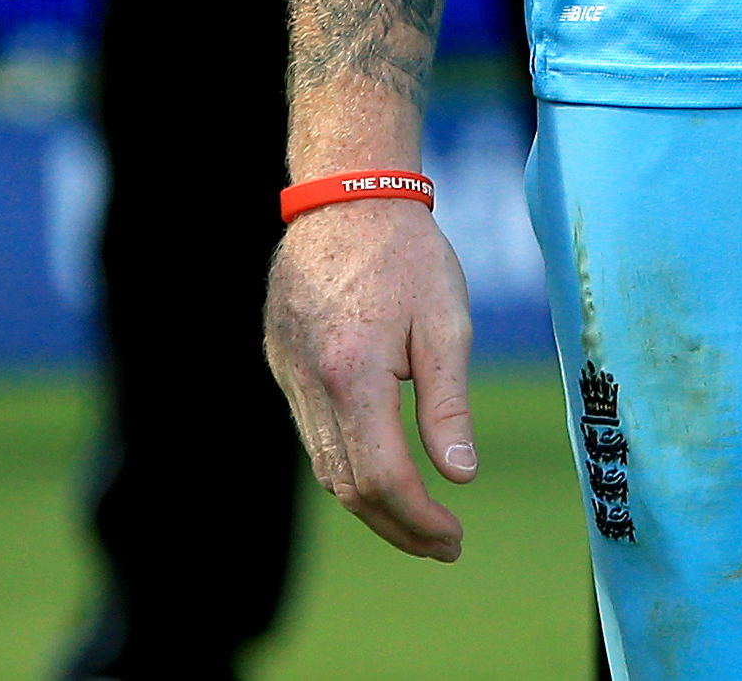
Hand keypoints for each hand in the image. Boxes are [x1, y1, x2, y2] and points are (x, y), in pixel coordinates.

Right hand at [266, 196, 480, 558]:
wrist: (346, 197)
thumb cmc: (408, 255)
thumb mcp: (447, 324)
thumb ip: (449, 405)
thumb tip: (460, 476)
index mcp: (354, 375)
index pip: (383, 478)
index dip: (419, 520)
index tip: (454, 537)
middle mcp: (311, 385)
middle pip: (348, 487)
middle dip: (397, 526)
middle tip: (443, 544)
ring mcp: (288, 377)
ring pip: (325, 468)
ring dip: (371, 504)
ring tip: (419, 519)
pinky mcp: (282, 366)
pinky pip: (312, 436)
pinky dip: (347, 465)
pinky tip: (383, 468)